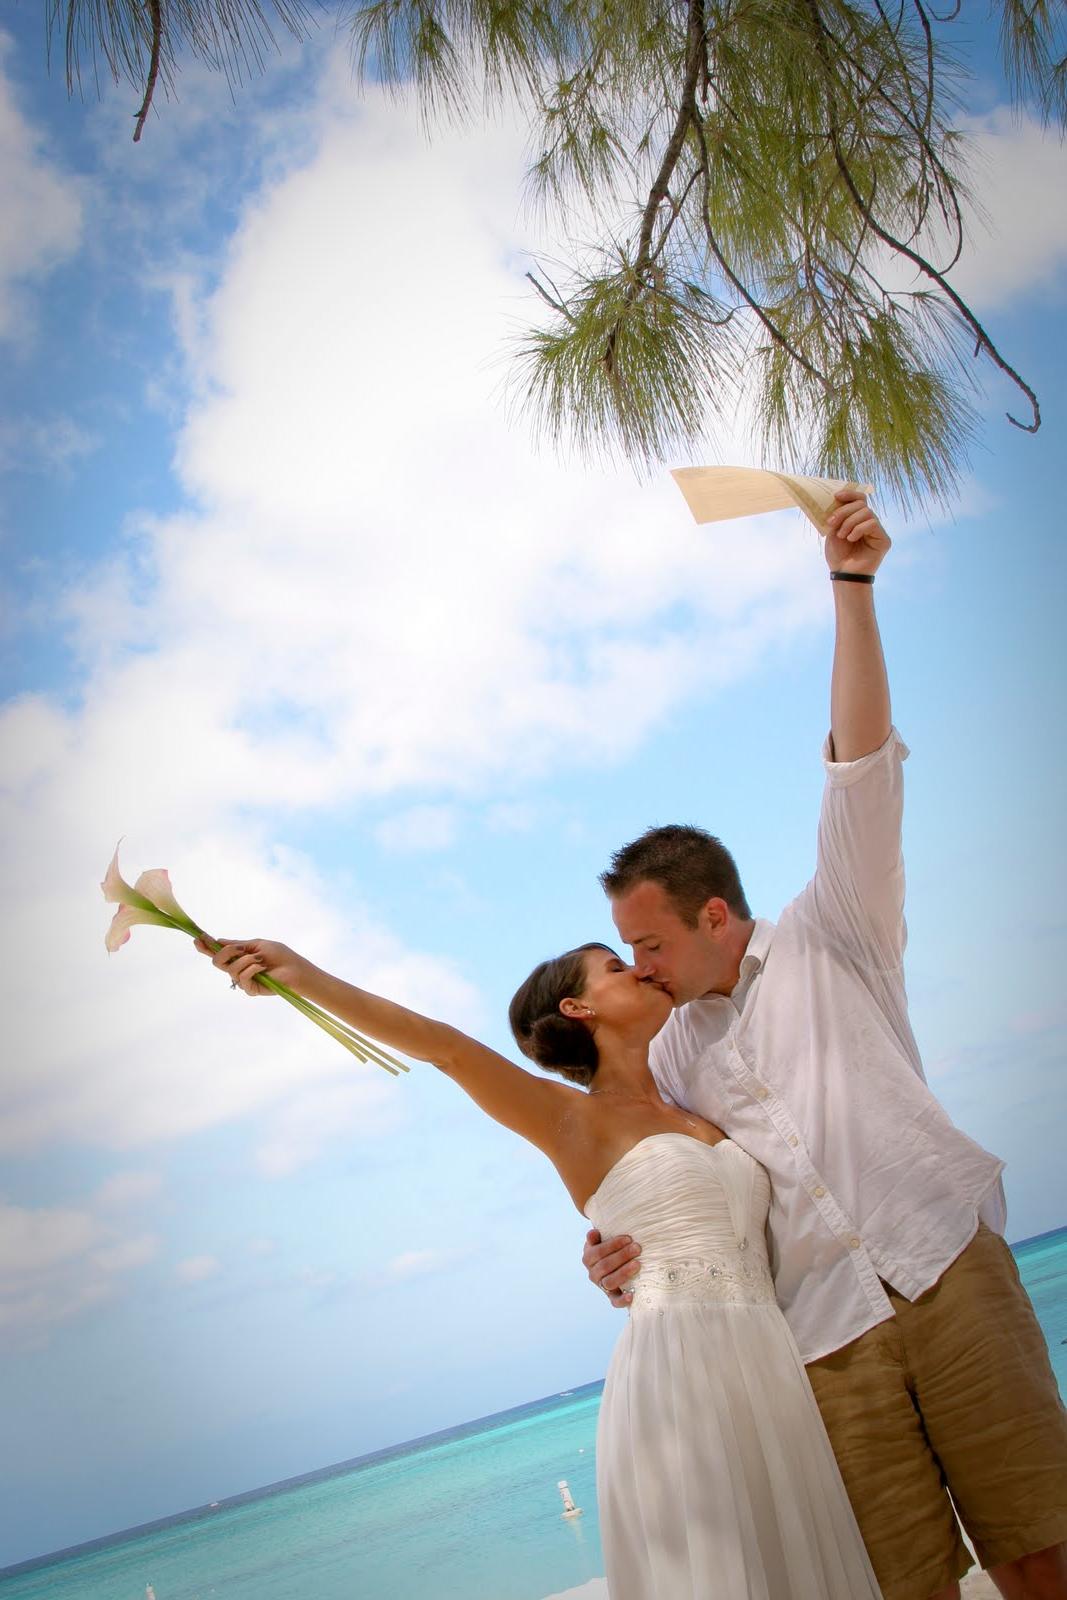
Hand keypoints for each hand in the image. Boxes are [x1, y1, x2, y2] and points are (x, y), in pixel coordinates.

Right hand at [194, 937, 309, 995]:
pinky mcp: (250, 989)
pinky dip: (253, 968)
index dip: (206, 947)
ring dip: (246, 960)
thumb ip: (237, 945)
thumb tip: (218, 941)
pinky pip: (242, 977)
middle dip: (227, 952)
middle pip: (217, 962)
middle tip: (241, 949)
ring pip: (230, 969)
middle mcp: (238, 969)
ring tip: (260, 959)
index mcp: (238, 957)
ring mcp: (243, 980)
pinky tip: (263, 968)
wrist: (295, 968)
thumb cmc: (279, 955)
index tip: (198, 938)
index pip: (218, 953)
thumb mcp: (256, 944)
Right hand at [583, 1228, 640, 1307]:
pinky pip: (615, 1302)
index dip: (613, 1245)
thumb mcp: (602, 1241)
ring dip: (624, 1273)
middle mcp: (593, 1273)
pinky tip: (631, 1295)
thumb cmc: (610, 1248)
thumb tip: (593, 1233)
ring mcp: (602, 1286)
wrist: (614, 1265)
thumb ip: (596, 1237)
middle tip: (637, 1248)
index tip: (628, 1238)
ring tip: (637, 1264)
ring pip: (610, 1282)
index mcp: (589, 1258)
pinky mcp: (612, 1297)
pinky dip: (622, 1300)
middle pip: (605, 1266)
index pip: (598, 1252)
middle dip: (622, 1256)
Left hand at [823, 488, 890, 577]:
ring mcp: (878, 531)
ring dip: (849, 522)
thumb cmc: (838, 555)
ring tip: (842, 535)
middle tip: (832, 523)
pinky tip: (851, 539)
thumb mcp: (833, 531)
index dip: (850, 494)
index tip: (836, 496)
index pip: (859, 499)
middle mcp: (870, 523)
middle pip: (861, 504)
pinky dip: (858, 529)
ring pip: (867, 512)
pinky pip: (872, 523)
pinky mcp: (884, 539)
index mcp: (858, 519)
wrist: (842, 574)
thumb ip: (838, 515)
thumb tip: (837, 498)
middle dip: (844, 511)